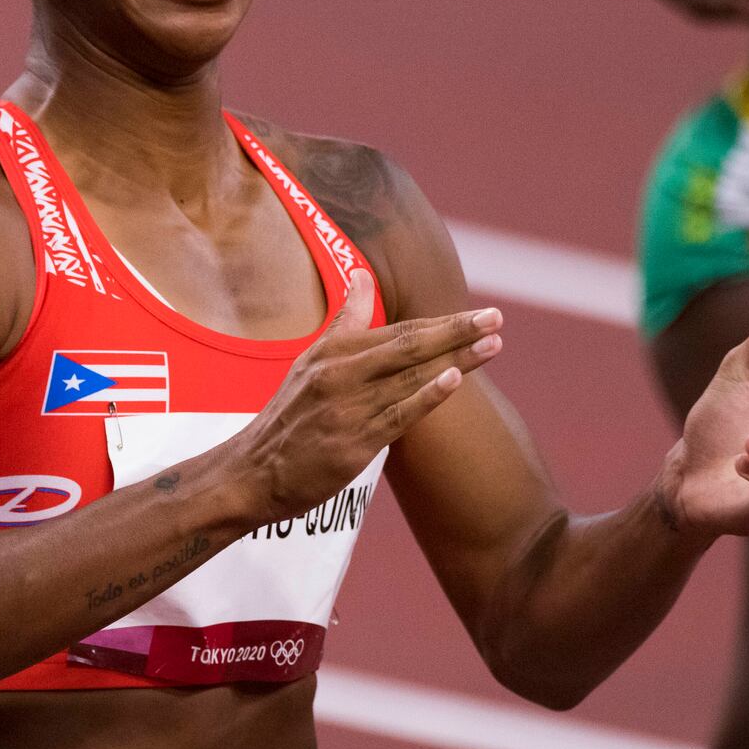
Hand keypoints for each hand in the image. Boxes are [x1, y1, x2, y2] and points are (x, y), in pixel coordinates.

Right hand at [234, 271, 503, 520]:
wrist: (252, 473)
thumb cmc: (289, 417)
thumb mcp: (311, 361)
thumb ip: (346, 320)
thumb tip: (363, 275)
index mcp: (334, 351)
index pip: (400, 331)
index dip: (444, 323)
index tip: (484, 314)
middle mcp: (340, 373)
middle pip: (409, 346)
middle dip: (457, 331)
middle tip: (497, 319)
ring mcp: (346, 407)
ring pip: (409, 376)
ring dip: (456, 359)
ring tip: (494, 345)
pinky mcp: (351, 443)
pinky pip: (396, 414)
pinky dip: (426, 395)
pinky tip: (455, 380)